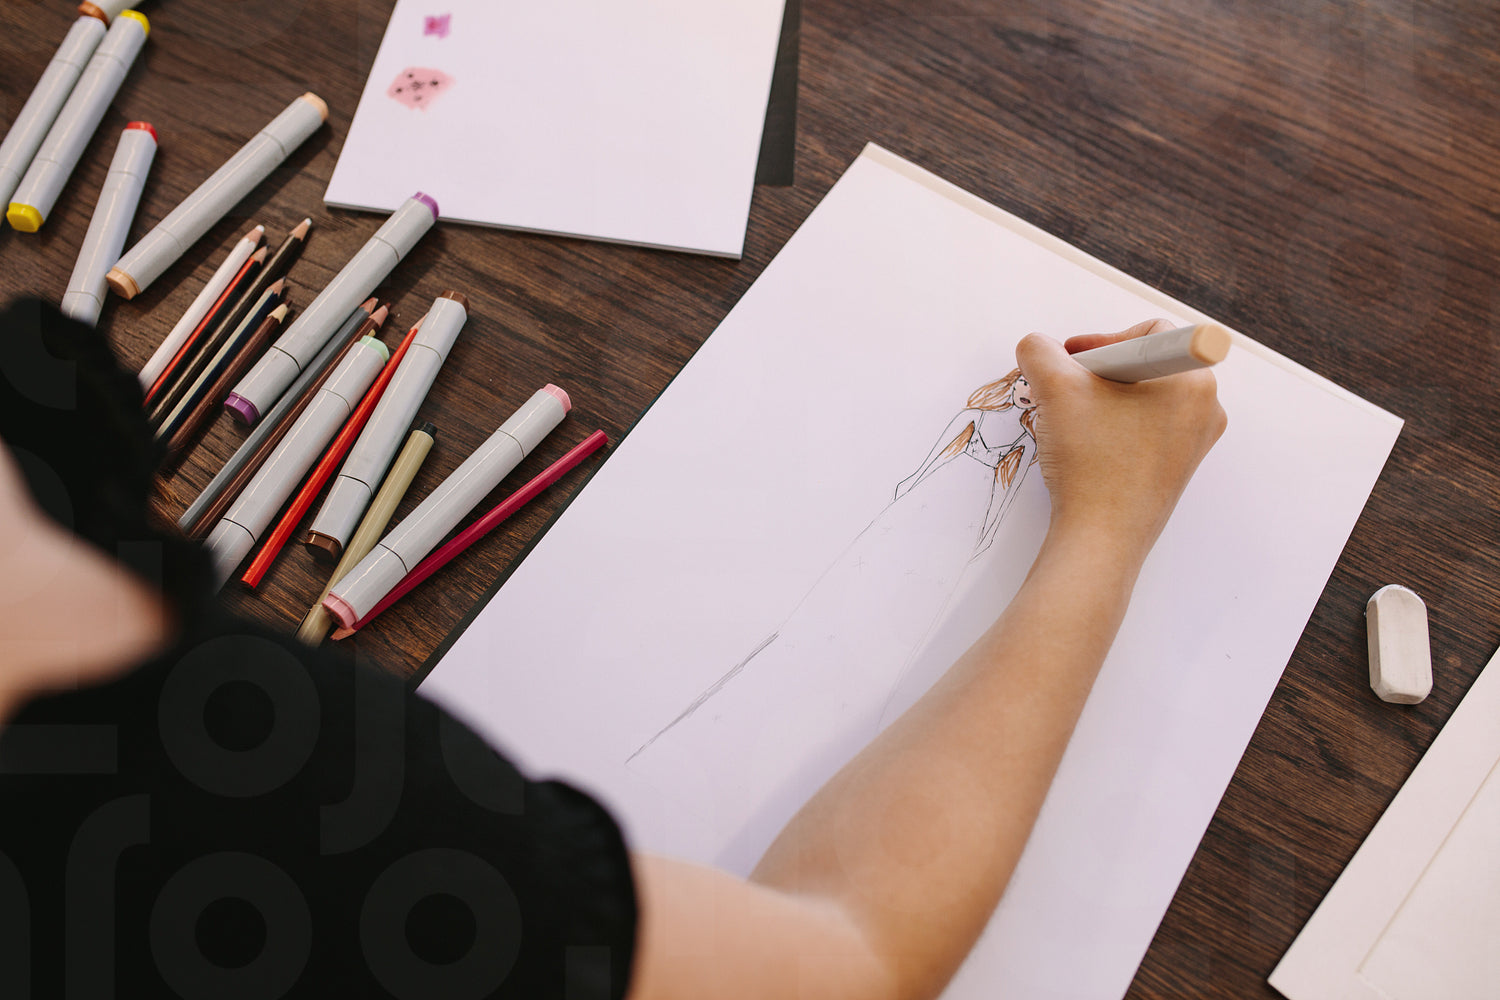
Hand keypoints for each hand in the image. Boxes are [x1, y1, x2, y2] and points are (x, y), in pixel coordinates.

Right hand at [1015, 319, 1226, 560]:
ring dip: (1100, 400)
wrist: (1100, 539)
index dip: (1101, 340)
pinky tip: (1085, 447)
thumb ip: (1040, 351)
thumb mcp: (1055, 389)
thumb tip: (1037, 346)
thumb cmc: (1091, 463)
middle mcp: (1205, 409)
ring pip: (1140, 398)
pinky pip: (1142, 429)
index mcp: (1194, 380)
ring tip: (1071, 422)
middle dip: (1098, 373)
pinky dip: (1111, 427)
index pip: (1146, 333)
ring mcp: (1193, 442)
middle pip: (1143, 365)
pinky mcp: (1176, 469)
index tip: (1072, 363)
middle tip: (1066, 392)